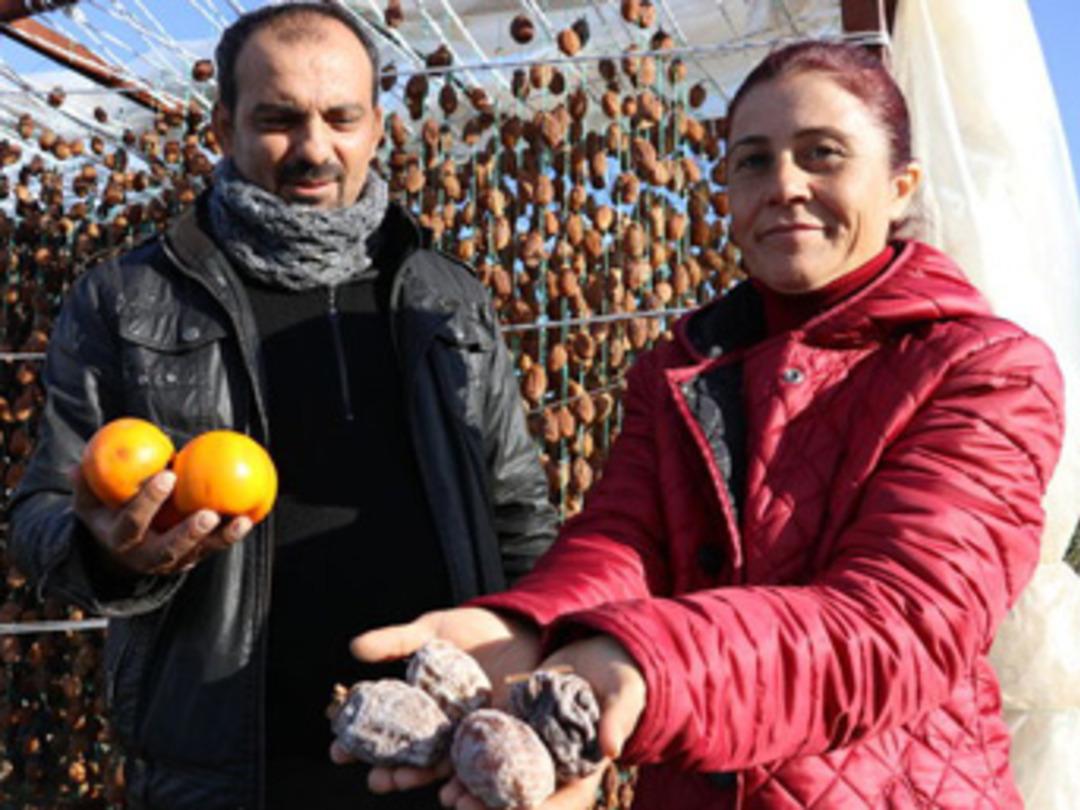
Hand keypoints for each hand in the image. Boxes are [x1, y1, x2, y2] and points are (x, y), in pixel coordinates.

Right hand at [72, 466, 252, 575]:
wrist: (118, 553)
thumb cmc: (106, 514)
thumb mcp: (89, 502)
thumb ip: (86, 482)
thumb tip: (76, 464)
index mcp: (119, 539)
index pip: (133, 522)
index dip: (148, 502)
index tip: (167, 475)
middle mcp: (146, 557)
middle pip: (168, 549)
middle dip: (188, 533)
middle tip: (208, 513)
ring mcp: (171, 562)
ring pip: (198, 553)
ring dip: (221, 538)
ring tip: (241, 520)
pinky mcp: (192, 559)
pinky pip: (214, 548)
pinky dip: (232, 535)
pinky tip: (251, 517)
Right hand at [332, 607, 541, 792]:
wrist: (520, 627)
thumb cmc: (472, 629)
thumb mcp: (430, 631)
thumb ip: (394, 642)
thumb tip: (353, 649)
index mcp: (417, 706)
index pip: (381, 730)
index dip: (357, 744)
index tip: (338, 751)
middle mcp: (439, 727)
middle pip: (407, 757)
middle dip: (388, 773)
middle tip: (375, 779)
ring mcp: (466, 735)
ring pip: (438, 766)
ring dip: (420, 779)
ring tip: (405, 783)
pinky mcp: (496, 737)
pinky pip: (478, 763)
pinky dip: (463, 780)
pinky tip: (451, 791)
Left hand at [438, 635, 645, 809]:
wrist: (599, 655)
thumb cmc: (622, 678)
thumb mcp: (624, 696)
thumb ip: (617, 720)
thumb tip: (611, 748)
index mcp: (585, 770)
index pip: (562, 803)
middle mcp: (555, 768)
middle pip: (522, 799)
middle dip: (491, 808)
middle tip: (461, 806)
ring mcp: (532, 749)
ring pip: (500, 779)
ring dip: (473, 790)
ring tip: (446, 795)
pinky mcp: (516, 727)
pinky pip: (490, 748)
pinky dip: (469, 759)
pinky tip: (445, 764)